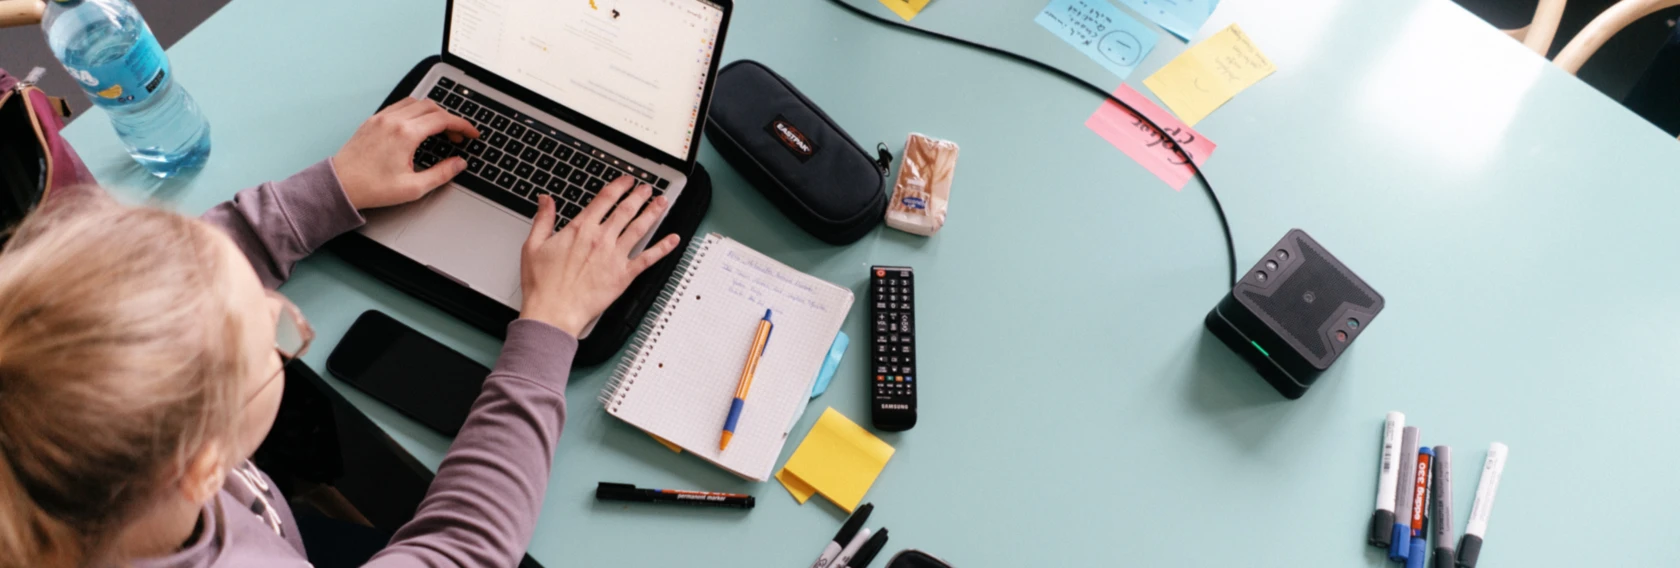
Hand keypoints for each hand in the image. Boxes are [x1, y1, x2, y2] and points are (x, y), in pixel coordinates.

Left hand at [331, 98, 479, 209]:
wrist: (341, 184)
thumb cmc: (372, 187)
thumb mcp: (413, 187)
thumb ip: (441, 173)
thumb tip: (458, 163)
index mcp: (406, 134)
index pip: (443, 119)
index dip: (463, 125)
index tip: (471, 133)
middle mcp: (394, 120)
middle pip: (432, 107)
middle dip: (450, 119)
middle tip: (457, 136)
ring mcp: (382, 117)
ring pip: (416, 103)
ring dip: (433, 112)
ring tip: (440, 129)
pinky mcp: (374, 120)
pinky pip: (400, 105)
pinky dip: (416, 111)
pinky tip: (419, 125)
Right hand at [519, 177, 680, 335]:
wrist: (553, 312)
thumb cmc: (542, 285)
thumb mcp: (533, 245)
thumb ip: (543, 219)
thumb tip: (546, 200)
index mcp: (580, 229)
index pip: (604, 199)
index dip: (618, 186)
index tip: (627, 180)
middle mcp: (601, 239)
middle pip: (626, 210)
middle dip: (639, 196)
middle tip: (647, 188)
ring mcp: (615, 256)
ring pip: (639, 228)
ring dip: (653, 213)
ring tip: (662, 202)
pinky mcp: (624, 275)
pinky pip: (648, 258)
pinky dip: (663, 248)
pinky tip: (673, 240)